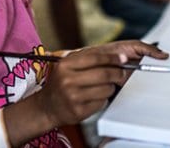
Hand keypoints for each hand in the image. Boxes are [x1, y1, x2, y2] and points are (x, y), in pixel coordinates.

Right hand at [34, 41, 168, 127]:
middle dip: (117, 73)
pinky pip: (102, 103)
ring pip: (106, 89)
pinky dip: (103, 99)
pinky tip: (94, 98)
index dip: (112, 58)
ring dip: (110, 88)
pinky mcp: (79, 111)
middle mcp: (67, 80)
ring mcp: (73, 97)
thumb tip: (116, 57)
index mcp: (65, 65)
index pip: (95, 58)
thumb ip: (88, 59)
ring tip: (102, 87)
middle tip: (121, 74)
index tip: (122, 58)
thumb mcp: (68, 66)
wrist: (46, 107)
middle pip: (104, 74)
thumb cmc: (61, 83)